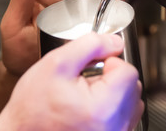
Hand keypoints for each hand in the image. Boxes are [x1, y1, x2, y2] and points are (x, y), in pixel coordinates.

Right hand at [0, 33, 143, 130]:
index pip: (129, 71)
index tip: (93, 66)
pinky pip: (123, 116)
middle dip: (111, 77)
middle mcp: (115, 126)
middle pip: (132, 86)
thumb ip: (90, 45)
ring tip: (86, 94)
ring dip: (113, 91)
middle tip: (85, 80)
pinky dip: (111, 107)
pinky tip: (89, 106)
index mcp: (104, 107)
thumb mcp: (56, 64)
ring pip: (130, 101)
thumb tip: (115, 42)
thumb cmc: (33, 109)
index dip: (110, 62)